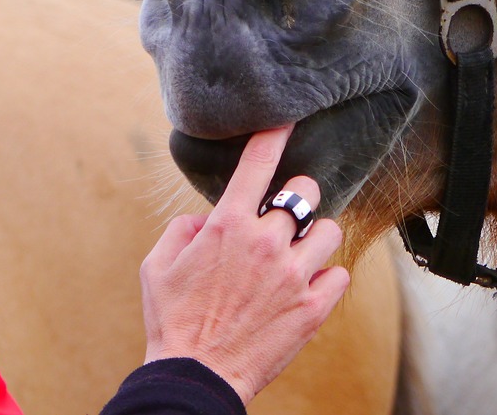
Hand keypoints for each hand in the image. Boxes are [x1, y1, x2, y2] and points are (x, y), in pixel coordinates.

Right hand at [139, 125, 351, 404]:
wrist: (196, 377)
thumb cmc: (172, 321)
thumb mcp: (157, 266)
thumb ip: (183, 229)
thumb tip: (208, 219)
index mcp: (228, 226)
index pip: (257, 164)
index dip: (274, 135)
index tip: (287, 119)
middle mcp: (265, 243)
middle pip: (306, 192)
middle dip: (297, 199)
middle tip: (286, 218)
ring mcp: (293, 275)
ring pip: (330, 231)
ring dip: (316, 238)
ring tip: (299, 254)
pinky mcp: (313, 307)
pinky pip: (339, 274)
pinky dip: (326, 278)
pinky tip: (307, 288)